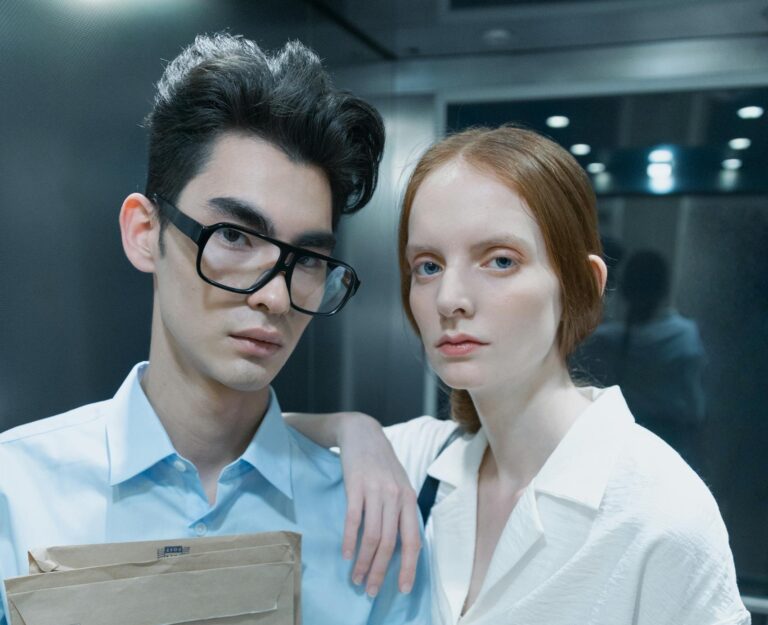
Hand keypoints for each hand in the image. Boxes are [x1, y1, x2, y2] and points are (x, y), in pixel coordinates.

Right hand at [336, 413, 420, 596]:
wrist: (362, 433)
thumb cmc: (381, 464)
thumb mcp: (399, 485)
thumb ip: (401, 511)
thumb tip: (403, 546)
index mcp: (409, 499)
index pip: (413, 541)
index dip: (408, 568)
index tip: (401, 589)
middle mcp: (396, 496)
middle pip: (390, 544)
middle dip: (380, 572)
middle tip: (370, 591)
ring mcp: (376, 491)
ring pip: (372, 536)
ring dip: (363, 562)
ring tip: (355, 578)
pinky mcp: (356, 485)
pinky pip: (353, 519)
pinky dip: (349, 540)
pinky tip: (345, 555)